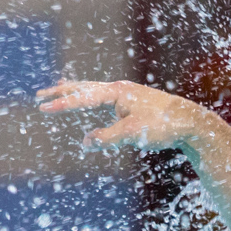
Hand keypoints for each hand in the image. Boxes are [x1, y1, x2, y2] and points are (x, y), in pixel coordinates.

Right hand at [36, 80, 213, 151]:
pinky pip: (105, 98)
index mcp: (117, 92)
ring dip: (75, 92)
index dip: (62, 104)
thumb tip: (84, 141)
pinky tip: (91, 103)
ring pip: (95, 91)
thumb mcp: (132, 134)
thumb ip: (106, 138)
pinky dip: (91, 99)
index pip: (83, 97)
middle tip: (39, 96)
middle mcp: (120, 90)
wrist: (192, 123)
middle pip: (85, 88)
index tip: (41, 108)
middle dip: (62, 93)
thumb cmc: (163, 126)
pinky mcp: (133, 103)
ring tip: (59, 90)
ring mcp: (127, 95)